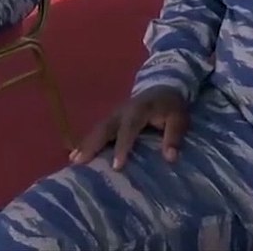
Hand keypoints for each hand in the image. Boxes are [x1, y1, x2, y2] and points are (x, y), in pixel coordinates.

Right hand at [70, 86, 188, 170]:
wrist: (161, 87)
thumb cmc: (170, 106)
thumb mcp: (179, 118)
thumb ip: (174, 136)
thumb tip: (170, 158)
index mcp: (139, 110)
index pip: (128, 129)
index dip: (122, 146)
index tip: (116, 166)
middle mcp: (122, 112)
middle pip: (105, 128)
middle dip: (92, 145)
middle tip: (80, 162)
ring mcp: (114, 115)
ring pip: (97, 129)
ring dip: (85, 144)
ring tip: (73, 160)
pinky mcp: (111, 119)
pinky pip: (97, 130)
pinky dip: (86, 142)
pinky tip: (75, 155)